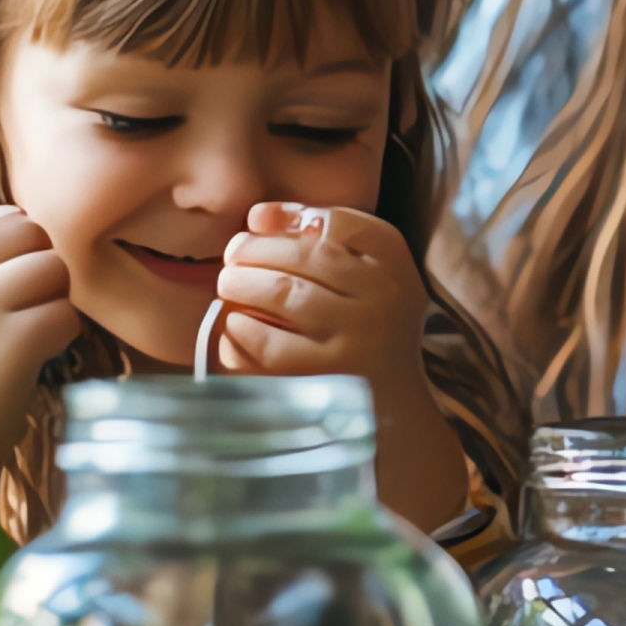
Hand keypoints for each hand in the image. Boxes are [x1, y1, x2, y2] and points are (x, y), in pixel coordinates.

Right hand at [0, 203, 83, 503]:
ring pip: (55, 269)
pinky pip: (66, 314)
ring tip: (25, 337)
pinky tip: (32, 360)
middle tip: (23, 312)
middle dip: (43, 270)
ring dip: (54, 303)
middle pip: (35, 234)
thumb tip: (20, 221)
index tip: (2, 293)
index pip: (3, 218)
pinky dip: (61, 338)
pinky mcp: (14, 338)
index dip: (20, 253)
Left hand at [209, 203, 472, 529]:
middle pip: (304, 255)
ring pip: (283, 293)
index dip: (291, 216)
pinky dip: (241, 330)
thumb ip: (321, 236)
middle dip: (253, 250)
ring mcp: (357, 341)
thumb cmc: (367, 330)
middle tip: (232, 257)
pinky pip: (268, 345)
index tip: (260, 222)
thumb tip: (258, 215)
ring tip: (229, 285)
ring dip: (241, 283)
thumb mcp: (368, 278)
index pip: (340, 223)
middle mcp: (383, 300)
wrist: (392, 410)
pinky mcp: (326, 379)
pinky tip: (235, 327)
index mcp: (396, 267)